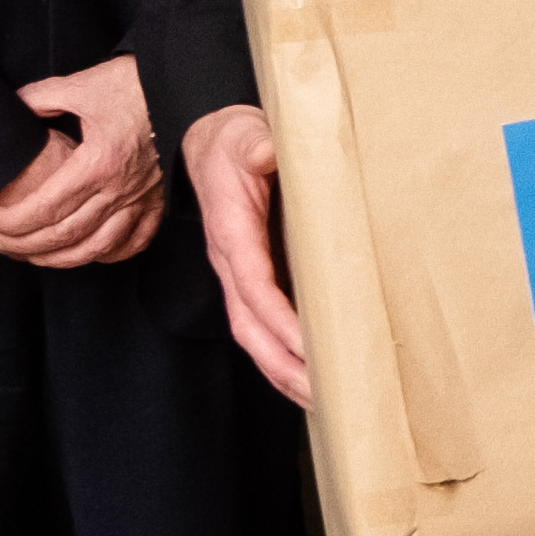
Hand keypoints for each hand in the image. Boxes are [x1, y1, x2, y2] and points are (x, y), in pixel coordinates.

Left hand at [0, 52, 164, 266]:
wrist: (184, 88)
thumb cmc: (135, 86)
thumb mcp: (82, 85)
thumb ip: (40, 97)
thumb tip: (12, 107)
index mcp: (97, 162)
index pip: (45, 208)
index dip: (12, 222)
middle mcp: (119, 189)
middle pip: (64, 235)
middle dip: (23, 245)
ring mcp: (140, 199)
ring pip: (96, 247)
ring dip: (60, 259)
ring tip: (33, 256)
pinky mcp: (157, 200)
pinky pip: (135, 241)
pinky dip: (109, 253)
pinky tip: (89, 253)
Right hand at [183, 104, 308, 401]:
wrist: (207, 144)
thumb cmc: (234, 140)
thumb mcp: (247, 132)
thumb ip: (259, 143)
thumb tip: (270, 151)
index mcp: (231, 227)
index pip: (254, 281)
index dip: (280, 317)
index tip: (309, 345)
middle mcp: (229, 259)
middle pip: (249, 326)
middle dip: (284, 365)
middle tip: (326, 396)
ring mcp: (236, 274)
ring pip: (253, 336)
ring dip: (284, 373)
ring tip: (325, 403)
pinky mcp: (249, 279)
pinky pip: (261, 326)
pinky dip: (283, 358)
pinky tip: (313, 379)